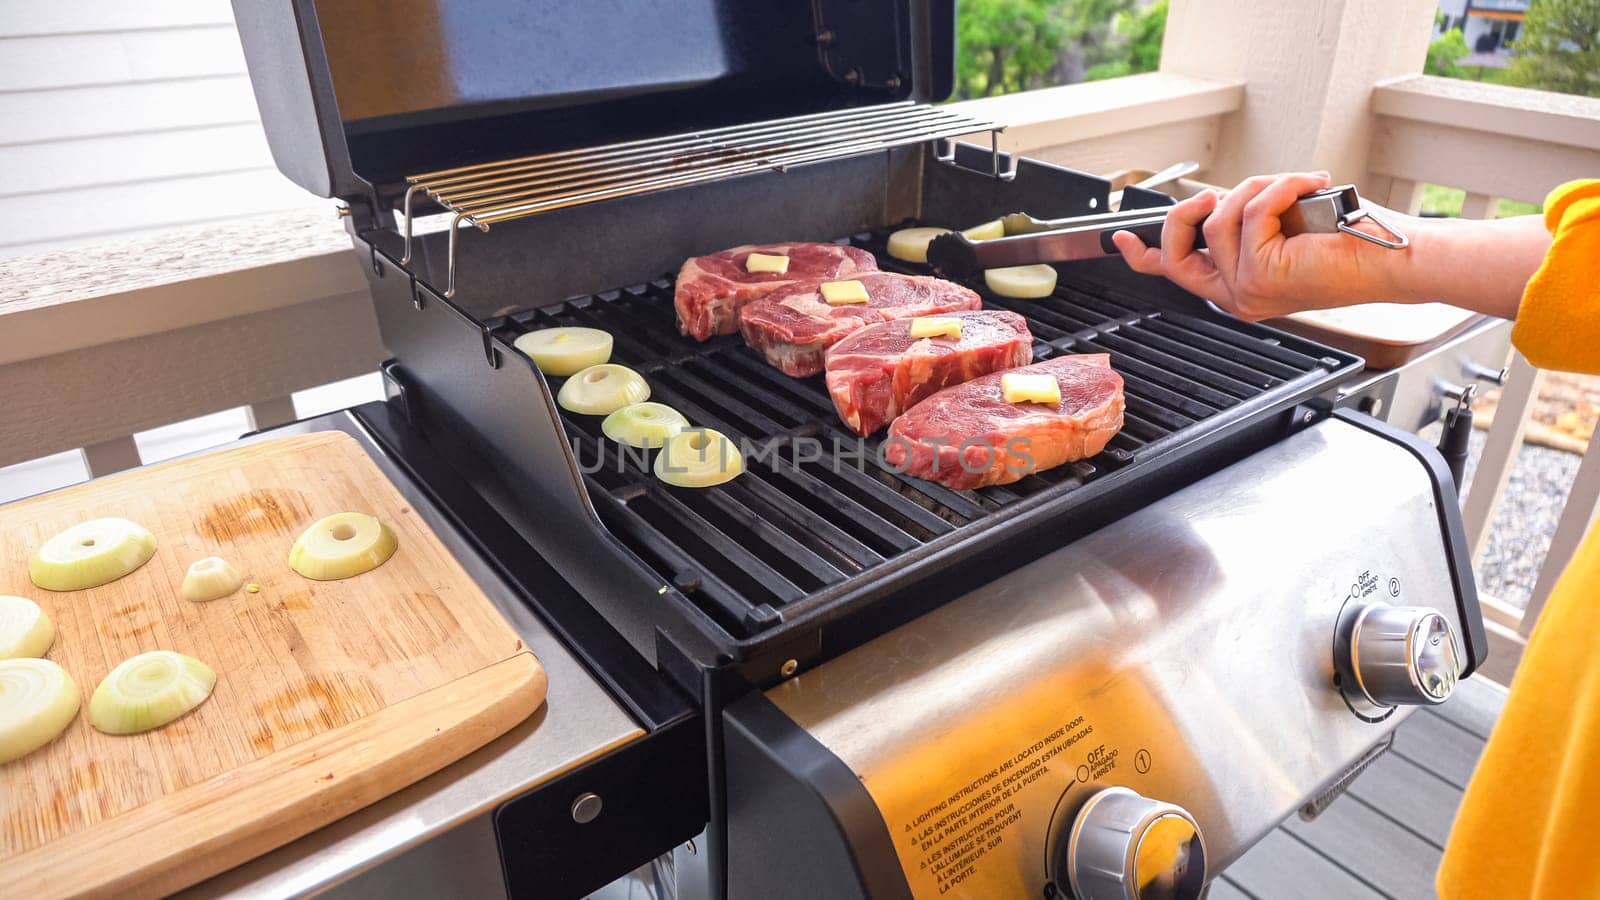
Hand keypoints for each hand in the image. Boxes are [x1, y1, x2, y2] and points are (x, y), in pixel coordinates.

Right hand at [1111, 172, 1409, 320]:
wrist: (1390, 259)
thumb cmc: (1352, 245)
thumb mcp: (1284, 226)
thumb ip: (1248, 220)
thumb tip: (1220, 200)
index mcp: (1239, 289)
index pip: (1179, 273)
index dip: (1145, 254)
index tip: (1122, 240)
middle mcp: (1237, 296)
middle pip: (1176, 252)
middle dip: (1183, 216)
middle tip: (1215, 198)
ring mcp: (1245, 288)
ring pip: (1219, 220)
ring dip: (1260, 188)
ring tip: (1298, 187)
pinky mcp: (1260, 271)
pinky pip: (1252, 210)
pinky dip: (1283, 186)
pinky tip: (1310, 186)